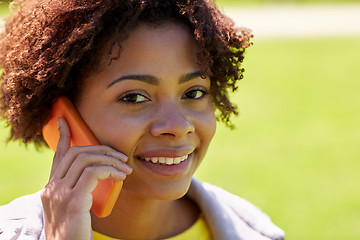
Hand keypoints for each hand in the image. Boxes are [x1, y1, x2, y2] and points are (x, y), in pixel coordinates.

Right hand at [41, 118, 131, 239]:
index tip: (65, 120)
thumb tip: (98, 177)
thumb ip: (79, 191)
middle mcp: (51, 188)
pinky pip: (93, 173)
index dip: (62, 136)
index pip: (57, 156)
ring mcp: (59, 194)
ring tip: (126, 168)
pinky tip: (121, 177)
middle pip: (75, 153)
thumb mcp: (75, 208)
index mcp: (51, 188)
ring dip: (110, 160)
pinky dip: (110, 170)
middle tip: (121, 157)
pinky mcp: (72, 202)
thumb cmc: (76, 233)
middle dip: (101, 149)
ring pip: (85, 160)